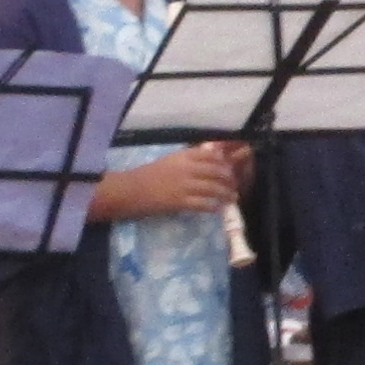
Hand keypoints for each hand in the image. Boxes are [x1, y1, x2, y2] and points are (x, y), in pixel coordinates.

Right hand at [100, 141, 248, 220]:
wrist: (130, 190)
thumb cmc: (147, 175)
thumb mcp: (169, 161)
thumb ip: (187, 160)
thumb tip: (208, 162)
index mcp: (182, 156)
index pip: (210, 154)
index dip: (224, 161)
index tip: (230, 166)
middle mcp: (186, 168)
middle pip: (216, 171)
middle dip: (229, 179)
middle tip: (235, 184)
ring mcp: (184, 185)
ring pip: (213, 188)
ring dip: (226, 194)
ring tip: (232, 198)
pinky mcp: (180, 202)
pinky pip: (203, 204)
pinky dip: (213, 206)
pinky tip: (218, 209)